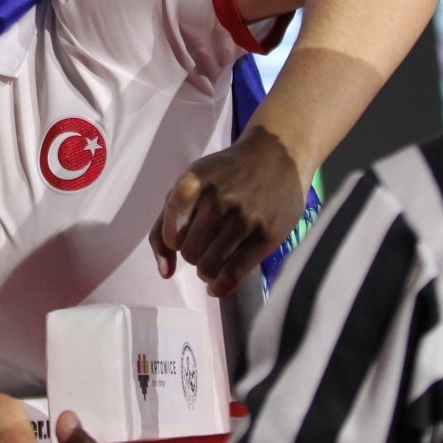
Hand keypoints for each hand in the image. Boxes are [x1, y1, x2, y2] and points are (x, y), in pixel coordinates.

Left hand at [150, 126, 304, 297]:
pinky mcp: (265, 235)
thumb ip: (167, 222)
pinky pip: (234, 272)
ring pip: (207, 266)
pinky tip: (217, 287)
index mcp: (193, 182)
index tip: (182, 236)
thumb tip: (164, 273)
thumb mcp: (193, 182)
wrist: (277, 155)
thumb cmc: (228, 174)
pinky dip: (221, 286)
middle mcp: (217, 199)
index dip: (172, 241)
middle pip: (188, 252)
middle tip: (205, 245)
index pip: (168, 232)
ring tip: (212, 263)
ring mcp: (243, 217)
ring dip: (206, 270)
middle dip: (193, 254)